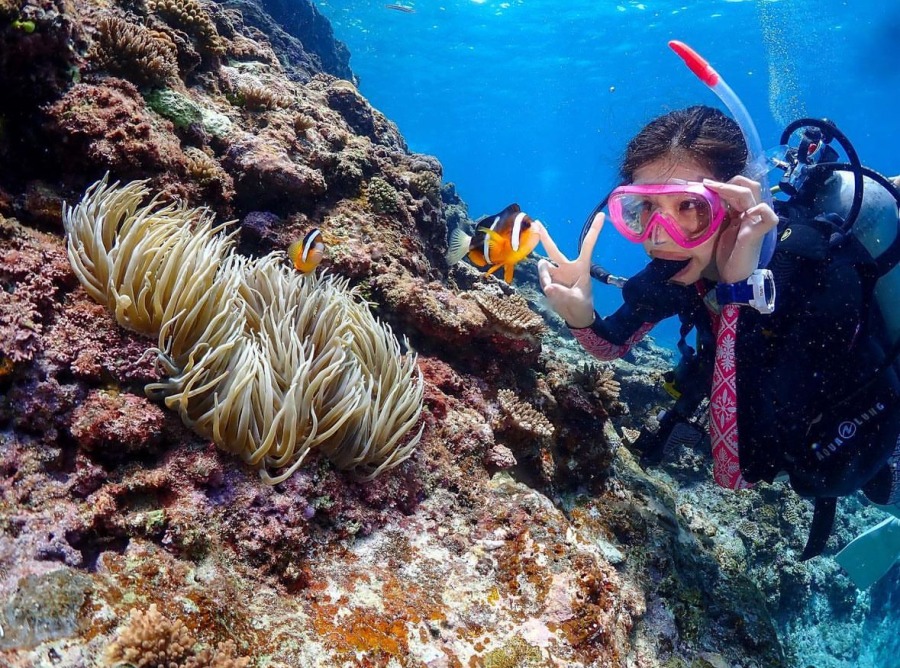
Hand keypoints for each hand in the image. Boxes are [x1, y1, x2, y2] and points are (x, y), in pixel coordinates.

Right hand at [536, 212, 602, 327]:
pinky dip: (545, 284)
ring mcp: (556, 273)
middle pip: (553, 250)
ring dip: (545, 277)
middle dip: (544, 237)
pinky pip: (542, 278)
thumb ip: (562, 294)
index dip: (594, 230)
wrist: (576, 317)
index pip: (587, 245)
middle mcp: (567, 267)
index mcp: (581, 266)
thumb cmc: (582, 306)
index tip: (602, 215)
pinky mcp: (549, 281)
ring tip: (552, 289)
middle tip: (536, 223)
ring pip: (544, 268)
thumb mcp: (576, 300)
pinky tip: (551, 292)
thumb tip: (549, 286)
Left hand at [703, 176, 777, 283]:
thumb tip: (707, 197)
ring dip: (730, 189)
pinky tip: (742, 211)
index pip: (741, 189)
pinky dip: (758, 209)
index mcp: (744, 211)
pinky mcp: (760, 232)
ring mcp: (757, 220)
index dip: (725, 184)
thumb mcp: (721, 228)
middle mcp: (753, 213)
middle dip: (729, 182)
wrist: (734, 275)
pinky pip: (767, 215)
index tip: (705, 184)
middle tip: (709, 184)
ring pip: (752, 194)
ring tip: (712, 188)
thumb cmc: (727, 253)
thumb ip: (722, 213)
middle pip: (750, 186)